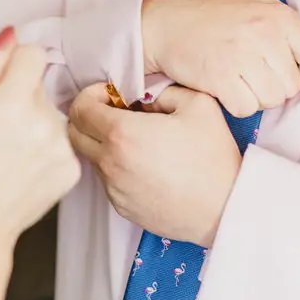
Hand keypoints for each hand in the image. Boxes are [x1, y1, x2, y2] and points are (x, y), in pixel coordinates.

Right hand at [0, 28, 81, 253]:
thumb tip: (11, 35)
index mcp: (14, 103)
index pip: (32, 54)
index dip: (12, 65)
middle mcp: (46, 123)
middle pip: (40, 86)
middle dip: (20, 96)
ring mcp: (63, 148)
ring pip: (51, 114)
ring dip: (34, 122)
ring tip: (8, 151)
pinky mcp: (73, 169)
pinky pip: (61, 141)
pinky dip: (45, 148)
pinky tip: (22, 166)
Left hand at [68, 83, 239, 246]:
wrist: (226, 209)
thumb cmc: (214, 158)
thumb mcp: (197, 104)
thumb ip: (163, 90)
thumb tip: (144, 96)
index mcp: (122, 134)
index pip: (79, 108)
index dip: (91, 95)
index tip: (112, 95)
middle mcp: (110, 163)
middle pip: (73, 134)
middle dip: (88, 118)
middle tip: (116, 114)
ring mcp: (113, 189)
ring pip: (91, 157)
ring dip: (104, 144)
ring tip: (139, 141)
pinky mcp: (121, 207)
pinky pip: (108, 180)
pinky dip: (117, 168)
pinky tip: (146, 165)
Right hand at [141, 0, 299, 117]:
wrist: (166, 25)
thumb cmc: (214, 16)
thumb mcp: (256, 2)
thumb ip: (287, 24)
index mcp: (279, 15)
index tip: (287, 70)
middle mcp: (264, 33)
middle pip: (293, 87)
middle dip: (275, 87)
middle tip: (252, 73)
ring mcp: (241, 56)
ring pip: (272, 100)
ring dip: (257, 97)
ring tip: (239, 79)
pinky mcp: (220, 77)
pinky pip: (246, 108)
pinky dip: (237, 105)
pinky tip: (225, 88)